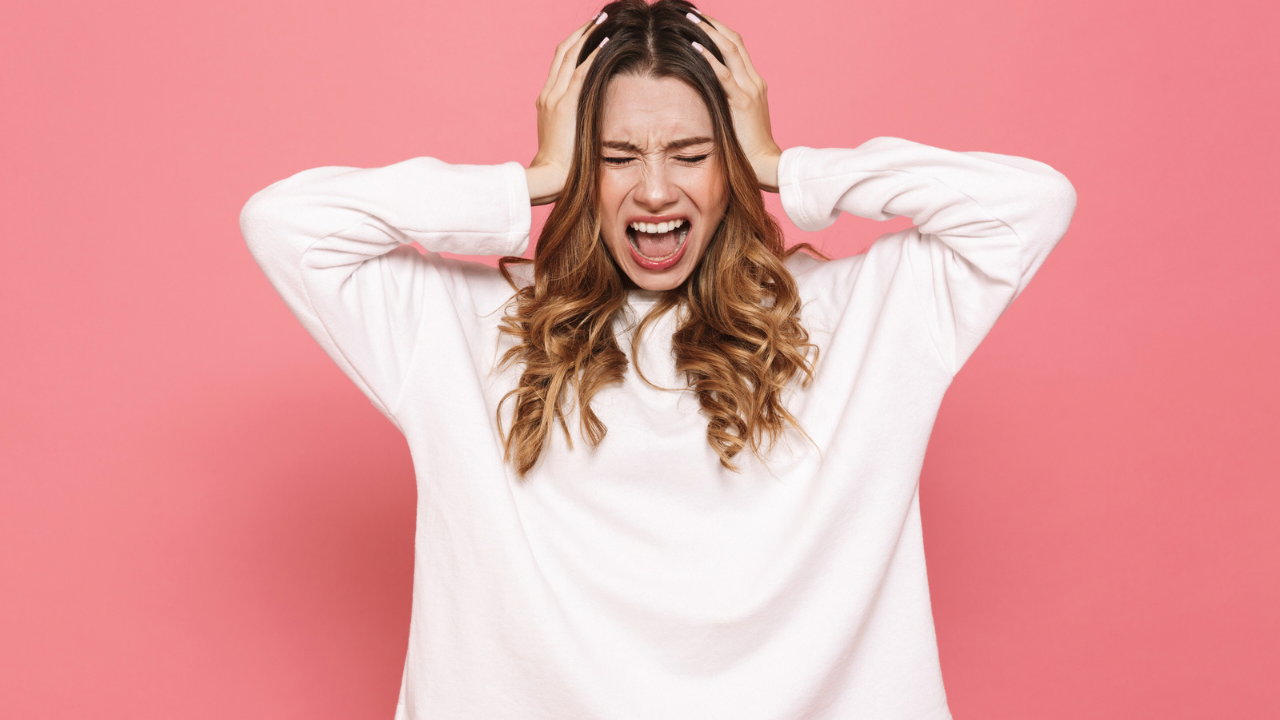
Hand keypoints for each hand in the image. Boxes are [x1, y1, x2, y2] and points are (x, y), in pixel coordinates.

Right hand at [526, 13, 608, 205]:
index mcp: (547, 99)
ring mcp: (554, 97)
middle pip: (563, 52)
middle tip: (599, 17)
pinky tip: (605, 39)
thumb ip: (575, 121)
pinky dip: (593, 53)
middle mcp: (548, 93)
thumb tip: (593, 118)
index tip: (591, 32)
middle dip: (581, 32)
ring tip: (603, 19)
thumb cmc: (562, 164)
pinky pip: (581, 72)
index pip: (561, 62)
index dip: (575, 44)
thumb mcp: (566, 136)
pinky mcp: (565, 105)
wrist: (548, 177)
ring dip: (588, 35)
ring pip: (570, 55)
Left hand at [687, 11, 781, 191]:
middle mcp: (755, 81)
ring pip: (731, 51)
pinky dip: (709, 58)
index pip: (738, 48)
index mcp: (755, 83)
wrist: (766, 163)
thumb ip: (728, 102)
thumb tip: (706, 95)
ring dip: (710, 33)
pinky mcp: (742, 102)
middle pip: (735, 42)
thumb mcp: (740, 117)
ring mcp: (750, 90)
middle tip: (695, 13)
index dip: (721, 32)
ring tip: (692, 20)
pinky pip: (723, 74)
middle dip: (714, 25)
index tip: (704, 21)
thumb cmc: (748, 146)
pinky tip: (695, 46)